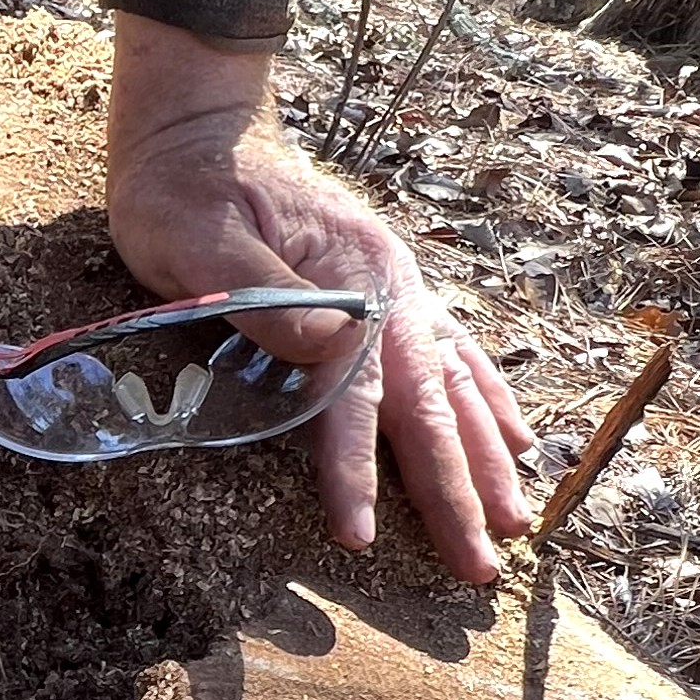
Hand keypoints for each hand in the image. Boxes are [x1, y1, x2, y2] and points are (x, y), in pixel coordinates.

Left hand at [105, 12, 533, 582]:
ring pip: (457, 385)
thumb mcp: (189, 235)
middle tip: (480, 571)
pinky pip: (458, 353)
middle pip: (428, 406)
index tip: (361, 539)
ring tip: (519, 524)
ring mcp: (396, 288)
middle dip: (457, 492)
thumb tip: (328, 349)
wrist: (199, 128)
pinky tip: (516, 441)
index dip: (357, 471)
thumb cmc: (180, 189)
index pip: (352, 396)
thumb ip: (256, 293)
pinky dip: (490, 399)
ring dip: (488, 458)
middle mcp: (387, 289)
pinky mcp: (389, 289)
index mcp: (342, 283)